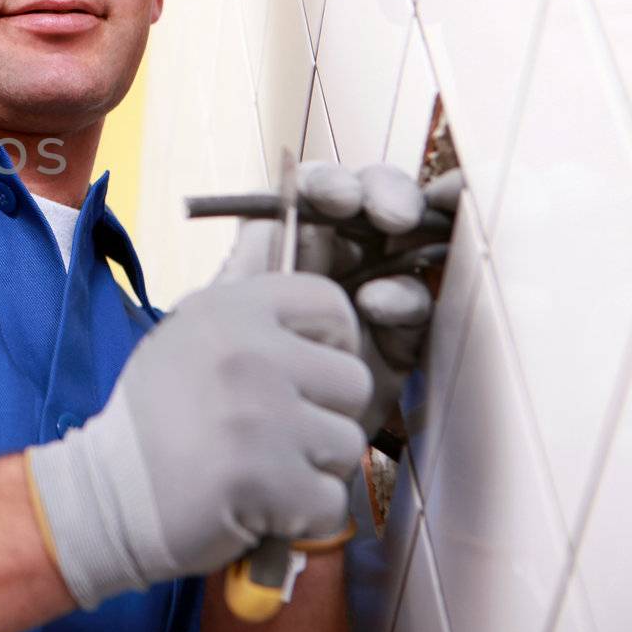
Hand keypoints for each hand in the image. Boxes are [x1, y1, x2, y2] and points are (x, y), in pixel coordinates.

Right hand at [25, 272, 370, 608]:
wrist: (105, 495)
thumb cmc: (154, 423)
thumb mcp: (186, 340)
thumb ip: (250, 321)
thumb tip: (318, 307)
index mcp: (227, 311)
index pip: (329, 304)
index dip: (332, 344)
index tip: (307, 376)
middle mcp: (247, 353)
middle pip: (353, 381)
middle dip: (325, 416)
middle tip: (274, 435)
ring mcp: (260, 416)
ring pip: (348, 444)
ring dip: (313, 469)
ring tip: (259, 470)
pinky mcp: (268, 479)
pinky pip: (331, 501)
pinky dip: (302, 516)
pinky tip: (257, 505)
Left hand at [216, 164, 464, 436]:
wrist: (237, 448)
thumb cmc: (217, 372)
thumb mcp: (226, 311)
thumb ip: (251, 262)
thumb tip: (273, 211)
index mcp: (285, 237)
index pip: (317, 190)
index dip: (333, 182)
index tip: (335, 197)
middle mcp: (332, 257)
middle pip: (373, 203)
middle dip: (388, 196)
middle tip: (392, 214)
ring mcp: (368, 292)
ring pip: (404, 248)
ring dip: (404, 252)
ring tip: (375, 291)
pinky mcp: (395, 337)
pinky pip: (414, 303)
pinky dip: (406, 301)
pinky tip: (382, 311)